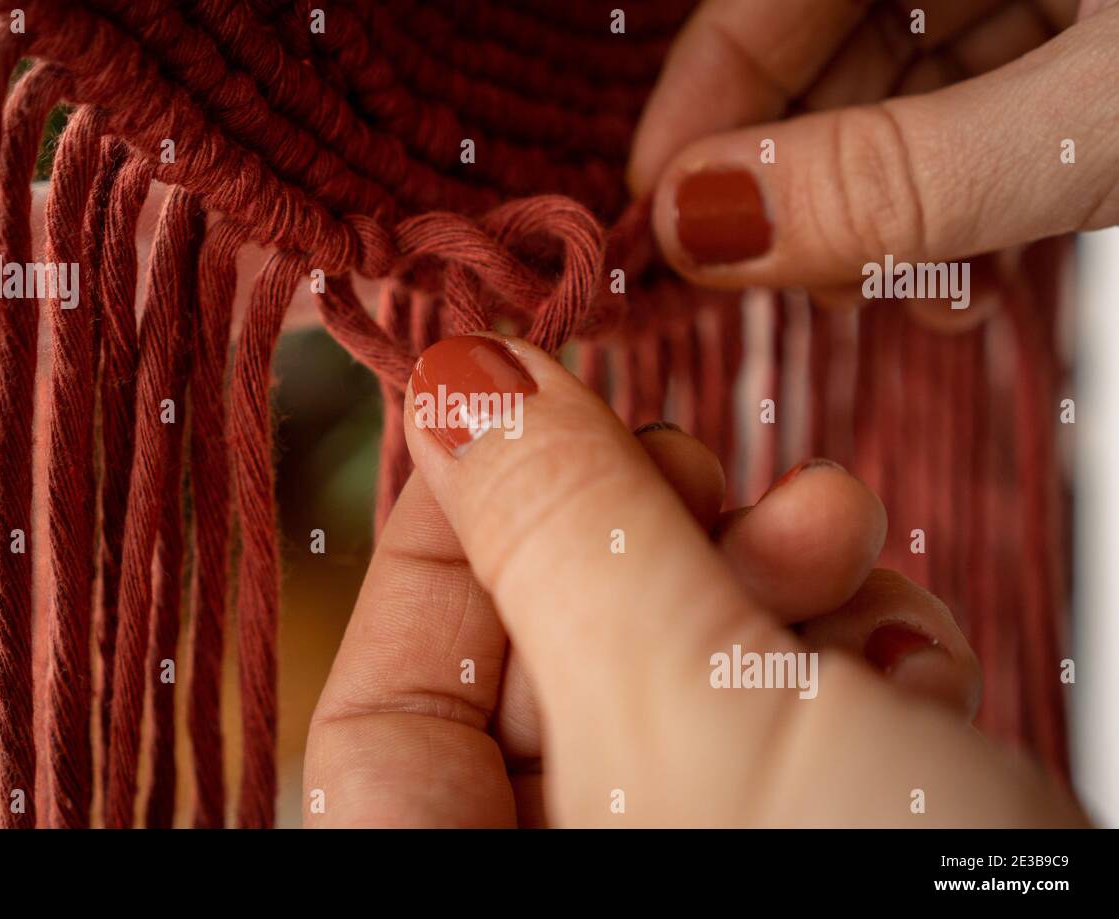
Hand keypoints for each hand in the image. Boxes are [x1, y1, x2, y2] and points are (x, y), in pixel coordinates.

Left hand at [302, 335, 1085, 825]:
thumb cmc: (875, 899)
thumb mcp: (684, 703)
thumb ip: (560, 532)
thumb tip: (455, 380)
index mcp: (469, 890)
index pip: (386, 701)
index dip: (445, 536)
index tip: (506, 402)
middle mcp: (577, 881)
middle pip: (547, 667)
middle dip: (643, 543)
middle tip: (718, 477)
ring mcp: (700, 857)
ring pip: (685, 671)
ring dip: (770, 578)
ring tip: (842, 545)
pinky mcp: (820, 840)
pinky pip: (793, 718)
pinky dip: (851, 653)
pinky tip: (911, 656)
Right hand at [629, 0, 1118, 310]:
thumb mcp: (1093, 126)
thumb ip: (898, 174)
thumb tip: (701, 224)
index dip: (697, 105)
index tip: (656, 223)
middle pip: (824, 57)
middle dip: (803, 187)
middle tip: (806, 285)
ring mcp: (1045, 1)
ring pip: (892, 109)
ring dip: (881, 225)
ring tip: (919, 298)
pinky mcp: (1076, 63)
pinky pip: (968, 134)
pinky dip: (952, 219)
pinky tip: (970, 283)